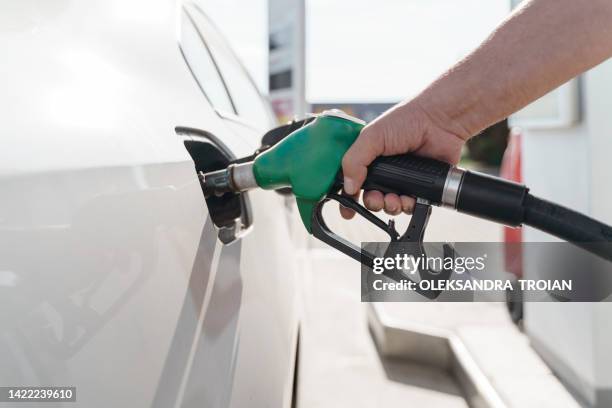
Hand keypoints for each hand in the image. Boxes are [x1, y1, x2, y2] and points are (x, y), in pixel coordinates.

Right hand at [340, 100, 468, 218]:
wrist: (440, 121)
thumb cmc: (406, 120)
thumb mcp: (371, 137)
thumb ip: (354, 161)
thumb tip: (348, 188)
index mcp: (367, 158)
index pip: (351, 182)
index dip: (347, 197)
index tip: (346, 211)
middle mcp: (383, 171)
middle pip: (370, 198)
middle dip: (372, 203)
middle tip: (377, 198)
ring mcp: (401, 179)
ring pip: (389, 205)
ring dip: (389, 207)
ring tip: (394, 199)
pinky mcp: (420, 186)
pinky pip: (410, 206)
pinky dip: (407, 206)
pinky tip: (409, 199)